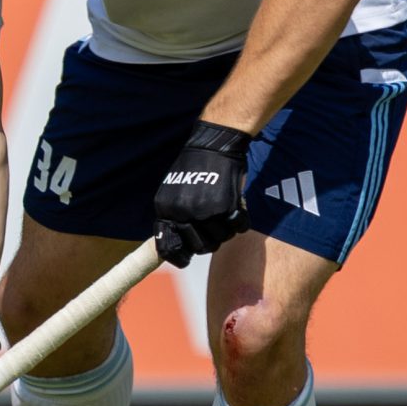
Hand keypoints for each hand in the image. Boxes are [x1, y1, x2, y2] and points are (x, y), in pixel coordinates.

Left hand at [152, 120, 252, 265]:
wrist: (213, 145)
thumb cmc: (195, 168)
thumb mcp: (173, 191)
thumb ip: (172, 216)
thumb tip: (172, 245)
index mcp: (166, 209)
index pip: (168, 245)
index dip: (178, 257)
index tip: (184, 260)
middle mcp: (184, 213)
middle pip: (199, 247)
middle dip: (208, 241)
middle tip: (213, 226)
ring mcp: (206, 212)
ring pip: (220, 239)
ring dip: (225, 229)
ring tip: (223, 211)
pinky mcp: (228, 208)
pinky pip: (238, 227)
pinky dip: (240, 221)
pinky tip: (236, 208)